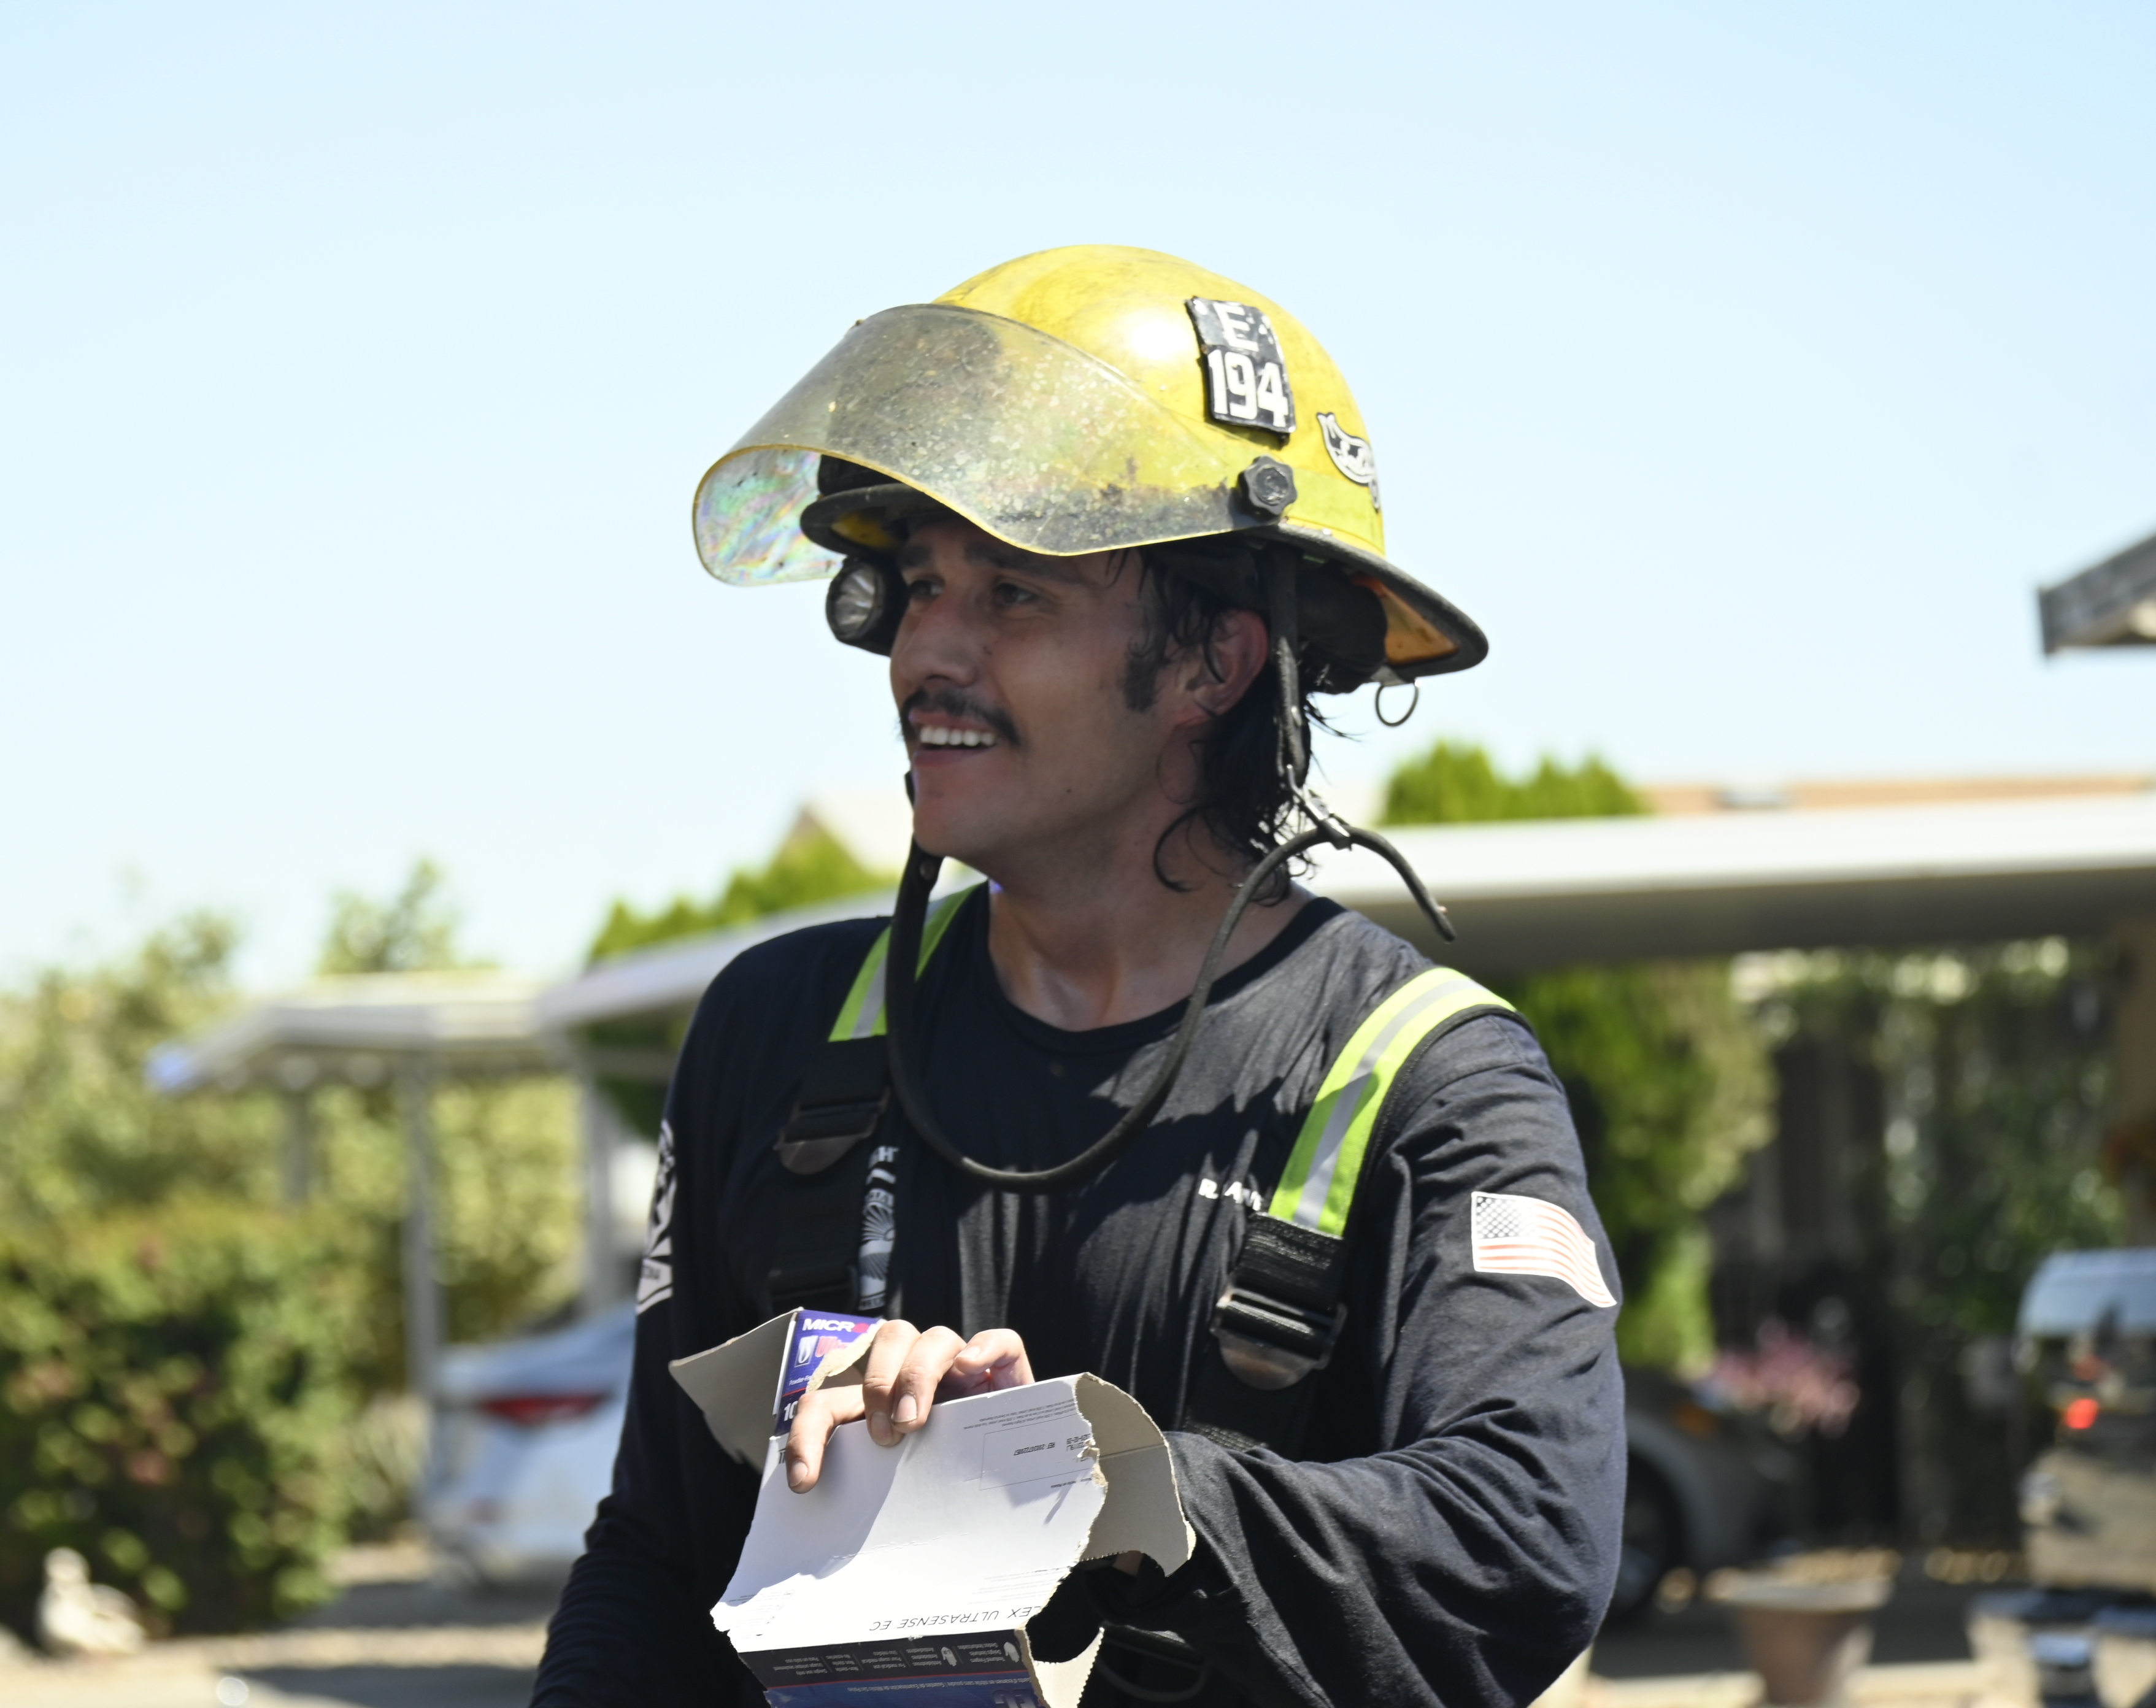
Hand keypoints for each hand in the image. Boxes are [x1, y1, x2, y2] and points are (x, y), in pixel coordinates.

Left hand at [785, 1320, 1031, 1491]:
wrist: (1016, 1478)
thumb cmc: (948, 1486)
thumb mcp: (902, 1487)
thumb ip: (874, 1493)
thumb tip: (838, 1541)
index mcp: (879, 1407)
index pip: (829, 1401)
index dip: (808, 1434)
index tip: (805, 1480)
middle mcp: (916, 1376)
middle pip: (885, 1341)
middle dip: (877, 1384)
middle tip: (885, 1436)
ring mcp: (962, 1368)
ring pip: (932, 1337)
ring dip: (917, 1374)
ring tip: (916, 1420)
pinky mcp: (1005, 1370)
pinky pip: (998, 1341)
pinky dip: (983, 1348)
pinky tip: (971, 1368)